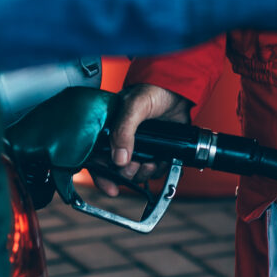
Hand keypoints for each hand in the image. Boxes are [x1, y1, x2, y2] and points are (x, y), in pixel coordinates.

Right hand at [95, 82, 190, 196]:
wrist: (179, 88)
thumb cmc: (153, 89)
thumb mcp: (134, 105)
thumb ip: (123, 130)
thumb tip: (118, 159)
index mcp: (109, 129)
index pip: (97, 158)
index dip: (102, 175)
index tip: (111, 187)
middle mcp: (122, 140)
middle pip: (117, 170)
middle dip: (126, 174)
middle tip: (136, 167)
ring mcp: (140, 146)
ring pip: (136, 173)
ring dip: (143, 174)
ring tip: (151, 164)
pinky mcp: (156, 150)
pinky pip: (154, 170)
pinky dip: (158, 170)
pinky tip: (162, 161)